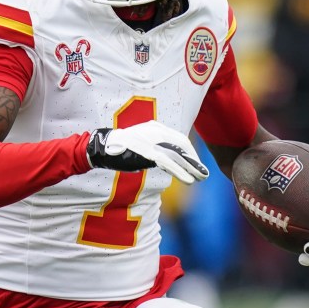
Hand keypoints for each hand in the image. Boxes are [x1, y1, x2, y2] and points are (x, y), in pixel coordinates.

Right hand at [87, 120, 208, 183]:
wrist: (104, 147)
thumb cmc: (122, 148)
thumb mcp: (142, 143)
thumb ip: (156, 148)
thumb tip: (169, 161)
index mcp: (156, 127)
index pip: (180, 139)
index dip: (191, 153)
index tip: (196, 164)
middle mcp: (156, 131)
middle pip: (182, 146)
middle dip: (195, 160)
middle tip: (203, 173)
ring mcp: (152, 141)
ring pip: (178, 155)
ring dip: (192, 167)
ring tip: (201, 177)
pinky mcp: (148, 152)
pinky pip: (169, 163)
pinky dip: (181, 172)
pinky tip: (189, 180)